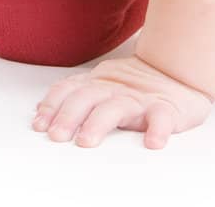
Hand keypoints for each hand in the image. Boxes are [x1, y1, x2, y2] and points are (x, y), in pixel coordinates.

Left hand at [33, 54, 213, 148]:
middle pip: (85, 98)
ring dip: (98, 124)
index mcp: (95, 83)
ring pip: (116, 108)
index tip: (39, 124)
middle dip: (67, 116)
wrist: (175, 71)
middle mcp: (113, 89)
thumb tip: (40, 110)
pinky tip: (152, 142)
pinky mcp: (166, 109)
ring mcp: (139, 98)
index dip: (51, 105)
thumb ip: (72, 95)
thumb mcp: (98, 85)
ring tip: (86, 141)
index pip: (67, 90)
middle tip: (56, 135)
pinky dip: (158, 130)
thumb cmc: (133, 85)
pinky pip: (162, 119)